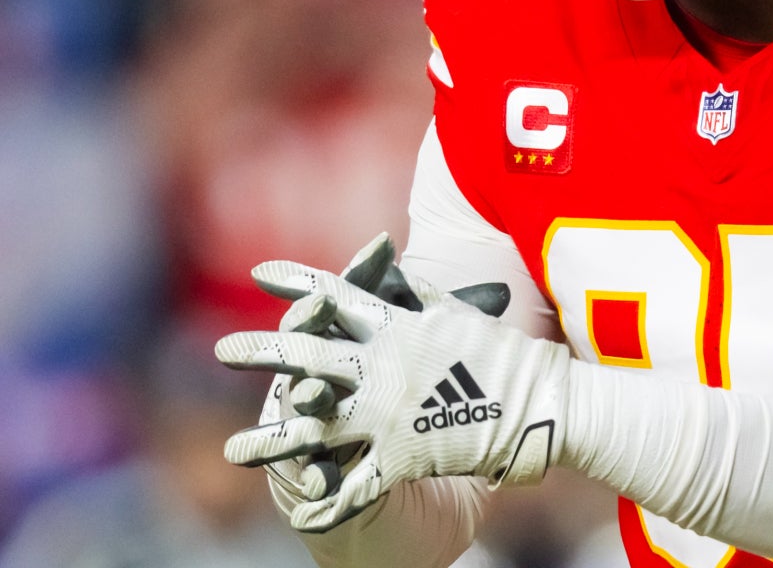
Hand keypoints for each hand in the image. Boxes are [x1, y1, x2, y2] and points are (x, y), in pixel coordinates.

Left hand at [217, 259, 568, 531]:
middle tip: (225, 351)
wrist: (541, 406)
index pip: (339, 296)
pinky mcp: (402, 456)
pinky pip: (355, 483)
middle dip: (265, 352)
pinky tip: (302, 512)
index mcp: (399, 327)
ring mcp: (390, 413)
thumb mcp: (458, 315)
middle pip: (311, 354)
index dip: (299, 283)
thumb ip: (416, 295)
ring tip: (234, 451)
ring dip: (273, 440)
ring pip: (316, 427)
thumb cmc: (504, 356)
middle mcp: (386, 366)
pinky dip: (329, 501)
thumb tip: (388, 267)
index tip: (261, 273)